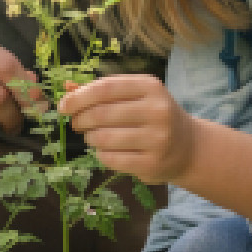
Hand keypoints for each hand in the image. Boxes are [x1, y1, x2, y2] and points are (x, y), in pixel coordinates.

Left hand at [58, 74, 196, 184]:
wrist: (188, 147)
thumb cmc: (151, 116)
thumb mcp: (133, 96)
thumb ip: (101, 91)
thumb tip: (66, 88)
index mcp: (150, 87)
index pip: (105, 88)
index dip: (79, 97)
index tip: (63, 106)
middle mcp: (157, 111)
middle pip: (101, 114)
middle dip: (80, 120)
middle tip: (77, 124)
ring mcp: (157, 139)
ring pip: (103, 139)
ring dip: (90, 138)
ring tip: (94, 137)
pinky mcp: (153, 163)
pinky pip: (111, 159)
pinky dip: (101, 155)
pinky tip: (107, 151)